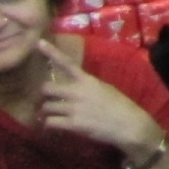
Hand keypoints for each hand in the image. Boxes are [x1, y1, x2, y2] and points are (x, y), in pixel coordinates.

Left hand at [36, 51, 164, 162]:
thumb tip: (74, 87)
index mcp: (88, 81)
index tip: (39, 42)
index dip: (52, 53)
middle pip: (47, 88)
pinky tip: (55, 126)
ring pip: (46, 107)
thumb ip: (88, 86)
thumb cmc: (120, 106)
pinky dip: (50, 124)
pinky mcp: (72, 124)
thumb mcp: (105, 89)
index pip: (68, 64)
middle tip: (49, 100)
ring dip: (47, 112)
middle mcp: (78, 92)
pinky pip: (50, 122)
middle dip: (45, 95)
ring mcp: (74, 108)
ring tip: (54, 116)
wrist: (129, 125)